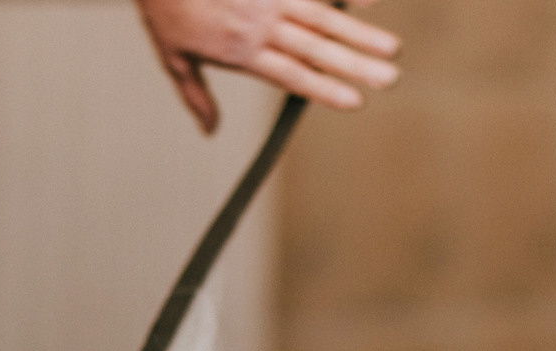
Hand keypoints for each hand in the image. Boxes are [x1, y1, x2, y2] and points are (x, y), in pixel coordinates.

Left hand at [133, 0, 400, 133]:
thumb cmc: (164, 9)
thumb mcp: (174, 57)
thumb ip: (196, 95)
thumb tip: (209, 132)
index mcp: (240, 50)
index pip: (291, 75)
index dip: (324, 89)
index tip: (355, 102)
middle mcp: (260, 23)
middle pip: (316, 48)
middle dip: (356, 64)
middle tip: (390, 78)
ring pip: (323, 16)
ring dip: (360, 33)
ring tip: (392, 47)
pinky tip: (371, 0)